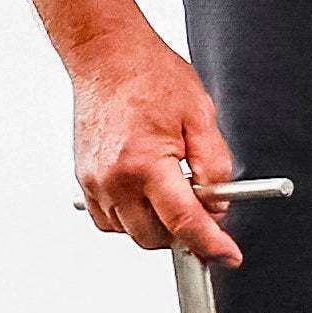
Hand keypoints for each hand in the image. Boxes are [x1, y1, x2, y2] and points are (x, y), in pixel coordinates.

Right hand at [70, 30, 239, 260]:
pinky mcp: (84, 182)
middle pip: (155, 238)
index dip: (210, 244)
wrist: (107, 57)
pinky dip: (131, 216)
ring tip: (169, 186)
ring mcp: (95, 183)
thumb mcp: (201, 114)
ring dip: (156, 223)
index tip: (227, 255)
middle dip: (183, 231)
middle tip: (200, 202)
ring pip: (131, 232)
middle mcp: (115, 180)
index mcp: (146, 163)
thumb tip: (218, 204)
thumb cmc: (151, 76)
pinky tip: (145, 190)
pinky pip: (109, 220)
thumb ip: (215, 165)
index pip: (183, 222)